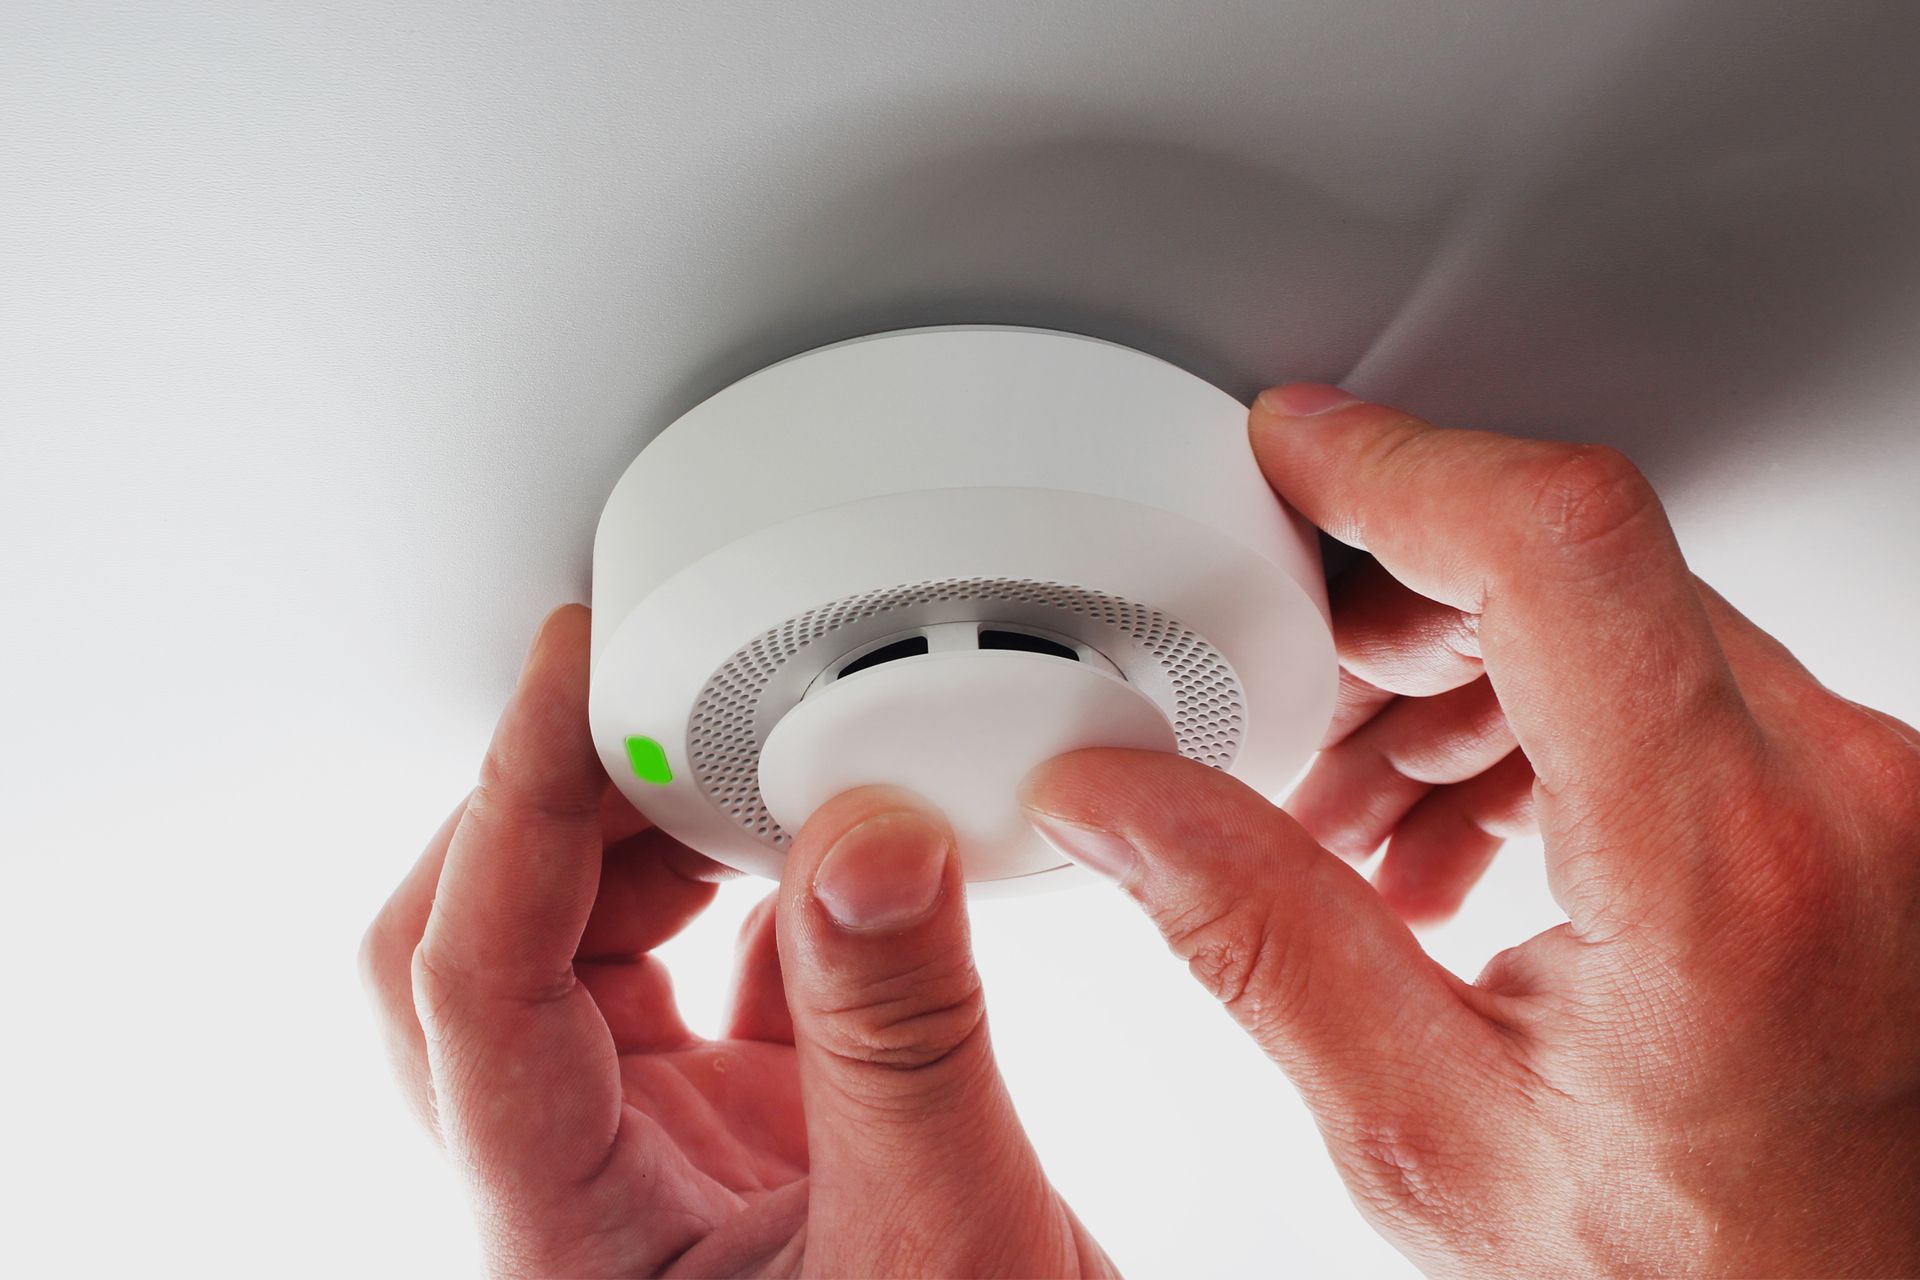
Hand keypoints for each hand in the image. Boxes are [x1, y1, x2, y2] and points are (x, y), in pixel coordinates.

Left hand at [361, 607, 1109, 1277]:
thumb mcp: (946, 1246)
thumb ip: (900, 1042)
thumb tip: (868, 837)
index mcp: (568, 1238)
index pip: (478, 977)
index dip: (511, 799)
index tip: (575, 667)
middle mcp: (581, 1187)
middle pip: (481, 946)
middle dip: (555, 801)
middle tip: (655, 689)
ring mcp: (653, 1158)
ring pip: (574, 952)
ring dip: (642, 838)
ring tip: (740, 759)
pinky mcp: (736, 1134)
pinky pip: (700, 972)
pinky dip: (746, 885)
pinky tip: (816, 848)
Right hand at [1020, 385, 1919, 1276]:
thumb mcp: (1429, 1133)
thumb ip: (1257, 943)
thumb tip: (1119, 802)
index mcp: (1719, 871)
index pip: (1559, 545)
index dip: (1399, 465)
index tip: (1293, 455)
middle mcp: (1831, 799)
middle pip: (1574, 570)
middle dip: (1392, 613)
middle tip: (1293, 703)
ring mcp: (1865, 795)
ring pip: (1621, 621)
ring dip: (1458, 678)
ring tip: (1362, 809)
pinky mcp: (1860, 810)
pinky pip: (1679, 692)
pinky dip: (1544, 723)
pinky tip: (1458, 832)